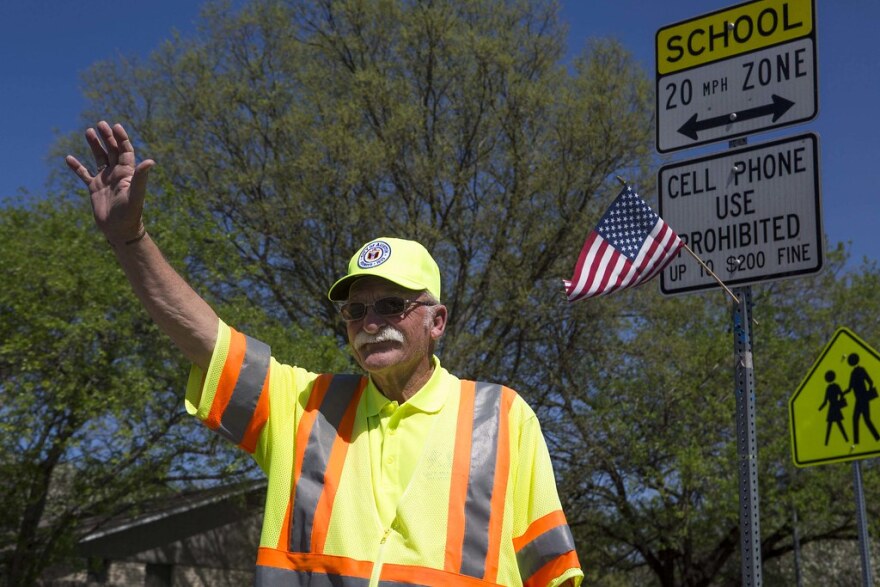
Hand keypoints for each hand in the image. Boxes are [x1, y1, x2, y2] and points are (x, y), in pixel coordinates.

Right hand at [65, 121, 154, 245]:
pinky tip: (69, 158)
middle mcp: (116, 174)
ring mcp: (105, 180)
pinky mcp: (94, 189)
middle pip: (112, 151)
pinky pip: (84, 174)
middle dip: (107, 137)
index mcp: (127, 173)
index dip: (122, 138)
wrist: (120, 230)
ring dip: (94, 145)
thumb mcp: (135, 194)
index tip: (116, 126)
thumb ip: (140, 177)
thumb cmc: (130, 213)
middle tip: (100, 123)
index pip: (125, 151)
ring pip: (99, 158)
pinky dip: (77, 167)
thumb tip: (151, 161)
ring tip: (88, 131)